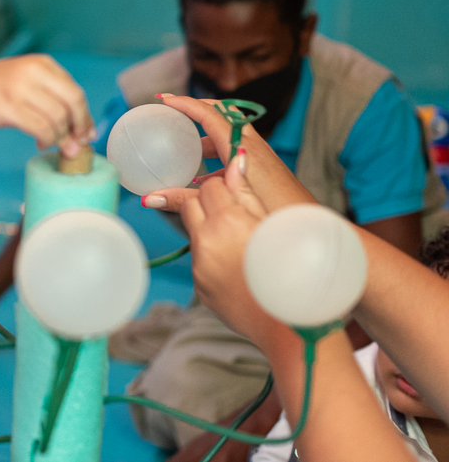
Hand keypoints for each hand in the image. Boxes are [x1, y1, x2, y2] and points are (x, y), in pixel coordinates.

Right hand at [0, 55, 93, 151]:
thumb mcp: (26, 79)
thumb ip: (50, 96)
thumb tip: (78, 127)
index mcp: (42, 64)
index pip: (75, 92)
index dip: (85, 116)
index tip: (86, 132)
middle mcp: (34, 73)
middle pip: (73, 103)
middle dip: (79, 127)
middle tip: (78, 143)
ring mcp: (21, 89)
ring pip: (58, 118)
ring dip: (61, 138)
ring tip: (54, 144)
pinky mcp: (9, 107)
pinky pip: (40, 129)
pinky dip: (47, 140)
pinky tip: (41, 143)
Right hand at [146, 95, 313, 212]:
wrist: (302, 230)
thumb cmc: (268, 215)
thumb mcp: (219, 204)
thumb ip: (184, 200)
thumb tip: (150, 199)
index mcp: (243, 147)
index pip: (210, 114)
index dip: (185, 103)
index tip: (164, 99)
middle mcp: (253, 146)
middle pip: (221, 115)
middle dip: (196, 110)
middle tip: (174, 112)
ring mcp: (260, 157)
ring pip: (229, 135)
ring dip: (206, 137)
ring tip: (185, 149)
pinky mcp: (263, 170)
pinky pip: (235, 153)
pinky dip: (217, 158)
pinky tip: (205, 181)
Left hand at [174, 150, 280, 347]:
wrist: (294, 328)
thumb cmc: (297, 271)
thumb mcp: (277, 225)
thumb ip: (249, 194)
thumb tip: (235, 161)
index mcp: (228, 222)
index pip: (212, 187)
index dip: (225, 187)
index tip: (237, 193)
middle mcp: (207, 243)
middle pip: (192, 205)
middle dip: (208, 203)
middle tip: (232, 211)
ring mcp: (200, 268)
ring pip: (194, 234)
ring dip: (209, 230)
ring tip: (238, 240)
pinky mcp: (200, 288)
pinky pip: (200, 262)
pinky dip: (214, 257)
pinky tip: (239, 266)